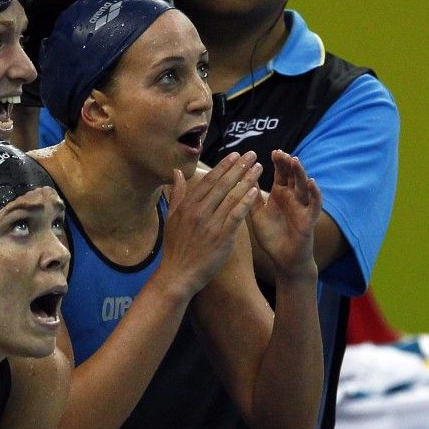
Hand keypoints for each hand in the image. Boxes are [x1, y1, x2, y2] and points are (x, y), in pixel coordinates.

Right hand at [161, 151, 262, 294]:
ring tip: (258, 168)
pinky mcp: (221, 237)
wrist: (178, 275)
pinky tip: (256, 191)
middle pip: (222, 185)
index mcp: (187, 206)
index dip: (223, 166)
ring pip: (231, 197)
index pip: (209, 181)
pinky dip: (245, 202)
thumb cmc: (175, 248)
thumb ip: (177, 194)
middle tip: (252, 154)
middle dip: (238, 167)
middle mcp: (198, 212)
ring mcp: (210, 224)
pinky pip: (236, 215)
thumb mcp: (171, 219)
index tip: (235, 155)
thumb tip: (176, 172)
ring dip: (246, 180)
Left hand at [248, 150, 321, 278]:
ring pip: (304, 186)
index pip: (280, 174)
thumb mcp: (257, 214)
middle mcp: (293, 198)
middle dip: (287, 164)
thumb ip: (250, 198)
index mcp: (280, 195)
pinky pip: (314, 204)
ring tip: (294, 161)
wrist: (283, 259)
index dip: (277, 163)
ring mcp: (302, 207)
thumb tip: (240, 178)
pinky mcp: (309, 219)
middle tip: (280, 153)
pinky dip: (315, 193)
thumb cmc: (271, 236)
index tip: (274, 152)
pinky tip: (312, 182)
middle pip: (292, 176)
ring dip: (300, 173)